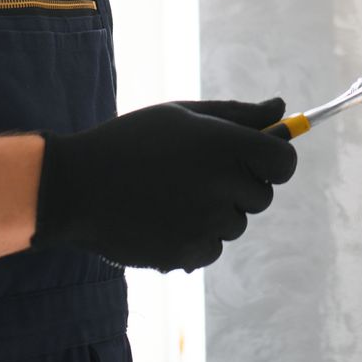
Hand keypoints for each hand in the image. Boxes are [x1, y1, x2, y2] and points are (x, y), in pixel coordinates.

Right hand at [30, 97, 297, 272]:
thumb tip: (282, 109)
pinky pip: (212, 248)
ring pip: (236, 224)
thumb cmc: (132, 142)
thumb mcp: (182, 116)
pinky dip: (195, 238)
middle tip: (197, 174)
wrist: (76, 186)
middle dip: (240, 187)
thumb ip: (238, 115)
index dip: (274, 161)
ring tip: (171, 195)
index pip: (284, 162)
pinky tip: (162, 218)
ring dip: (216, 213)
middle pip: (262, 196)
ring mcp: (206, 222)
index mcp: (225, 144)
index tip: (257, 161)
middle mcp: (222, 184)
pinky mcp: (189, 253)